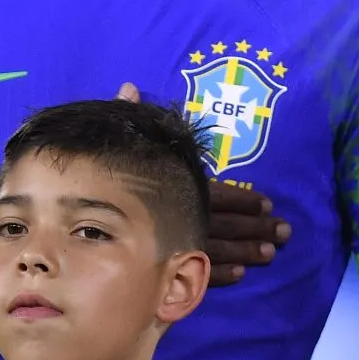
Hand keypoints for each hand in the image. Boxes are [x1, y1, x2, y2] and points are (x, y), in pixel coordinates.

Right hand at [116, 82, 291, 285]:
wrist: (72, 211)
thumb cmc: (99, 175)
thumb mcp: (115, 144)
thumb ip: (127, 116)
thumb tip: (129, 85)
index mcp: (176, 185)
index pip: (218, 192)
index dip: (244, 199)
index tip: (269, 203)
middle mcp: (181, 215)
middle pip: (226, 222)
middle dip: (257, 226)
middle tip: (286, 232)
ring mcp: (173, 244)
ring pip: (216, 248)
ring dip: (246, 250)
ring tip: (270, 254)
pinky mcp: (162, 267)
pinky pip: (195, 271)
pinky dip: (220, 274)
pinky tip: (239, 274)